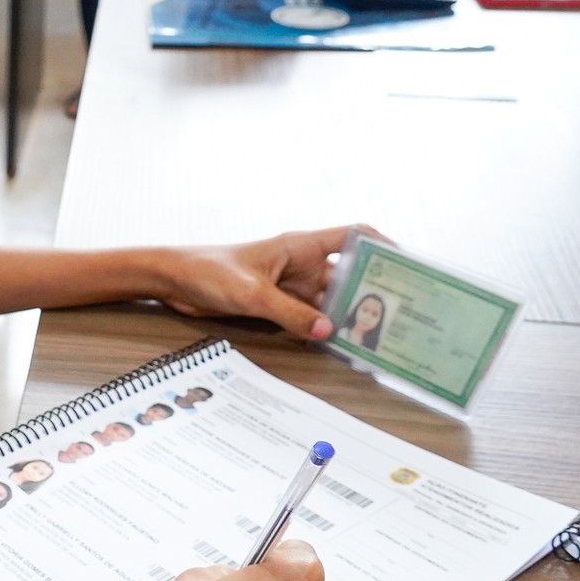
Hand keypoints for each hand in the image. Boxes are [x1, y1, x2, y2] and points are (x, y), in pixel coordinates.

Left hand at [154, 225, 378, 340]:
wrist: (173, 280)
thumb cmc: (207, 272)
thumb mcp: (252, 294)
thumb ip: (290, 313)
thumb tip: (328, 330)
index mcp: (299, 246)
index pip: (353, 236)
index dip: (382, 246)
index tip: (407, 265)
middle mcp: (299, 264)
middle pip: (346, 276)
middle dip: (370, 292)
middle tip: (398, 314)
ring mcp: (288, 285)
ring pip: (328, 301)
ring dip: (345, 316)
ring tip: (374, 336)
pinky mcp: (275, 304)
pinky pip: (306, 316)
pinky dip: (321, 328)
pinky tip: (336, 344)